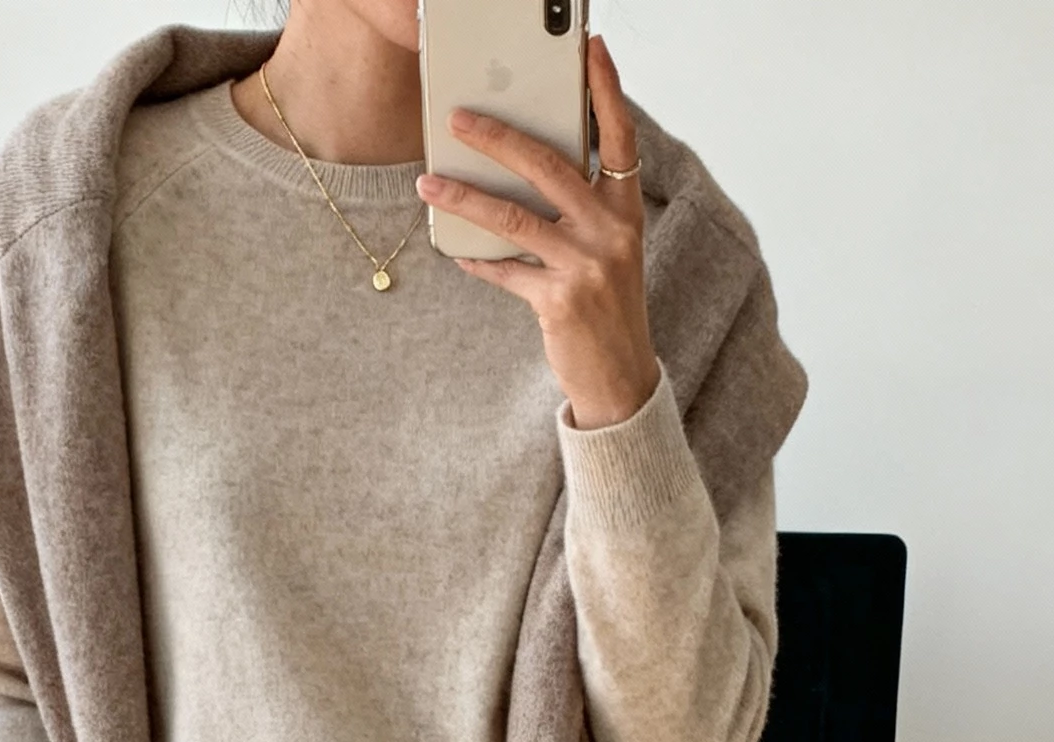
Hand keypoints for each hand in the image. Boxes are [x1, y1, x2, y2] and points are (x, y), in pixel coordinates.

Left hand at [415, 35, 658, 431]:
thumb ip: (580, 211)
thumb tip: (521, 172)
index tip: (591, 48)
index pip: (620, 137)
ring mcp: (586, 267)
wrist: (621, 380)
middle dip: (498, 136)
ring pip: (513, 217)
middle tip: (458, 118)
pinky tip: (454, 250)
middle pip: (549, 165)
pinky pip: (505, 270)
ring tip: (428, 184)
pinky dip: (476, 260)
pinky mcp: (560, 302)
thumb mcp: (608, 251)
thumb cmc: (607, 308)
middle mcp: (611, 232)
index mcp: (626, 211)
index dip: (607, 90)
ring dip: (464, 198)